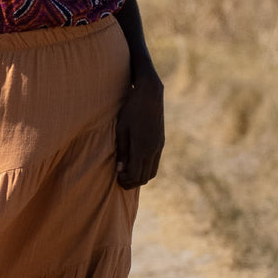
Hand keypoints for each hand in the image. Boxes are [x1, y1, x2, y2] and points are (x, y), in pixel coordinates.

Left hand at [115, 73, 163, 188]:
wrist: (150, 95)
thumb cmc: (131, 110)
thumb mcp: (121, 129)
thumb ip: (122, 151)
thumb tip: (120, 170)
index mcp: (142, 148)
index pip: (135, 174)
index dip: (125, 180)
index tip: (116, 177)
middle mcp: (153, 150)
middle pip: (144, 177)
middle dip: (132, 182)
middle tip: (120, 180)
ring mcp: (159, 147)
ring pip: (152, 172)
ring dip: (140, 177)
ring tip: (127, 174)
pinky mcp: (161, 142)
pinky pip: (155, 163)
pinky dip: (146, 169)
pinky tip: (136, 164)